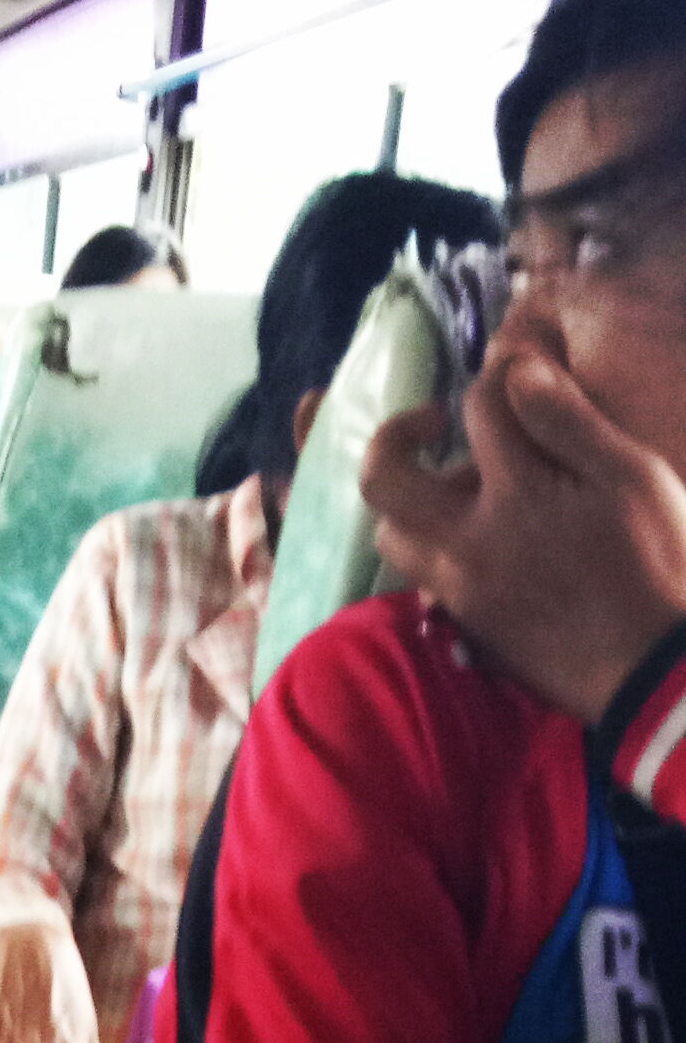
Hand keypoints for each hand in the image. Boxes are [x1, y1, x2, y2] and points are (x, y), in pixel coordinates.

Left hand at [364, 312, 685, 723]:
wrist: (656, 673)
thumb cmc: (660, 568)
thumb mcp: (633, 479)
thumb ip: (568, 422)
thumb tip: (517, 369)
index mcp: (518, 493)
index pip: (480, 407)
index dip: (496, 376)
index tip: (514, 374)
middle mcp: (468, 541)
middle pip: (384, 479)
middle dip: (394, 438)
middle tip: (436, 424)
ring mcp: (459, 587)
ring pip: (393, 534)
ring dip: (411, 501)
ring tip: (462, 487)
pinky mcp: (466, 624)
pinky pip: (422, 575)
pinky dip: (433, 545)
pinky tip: (480, 535)